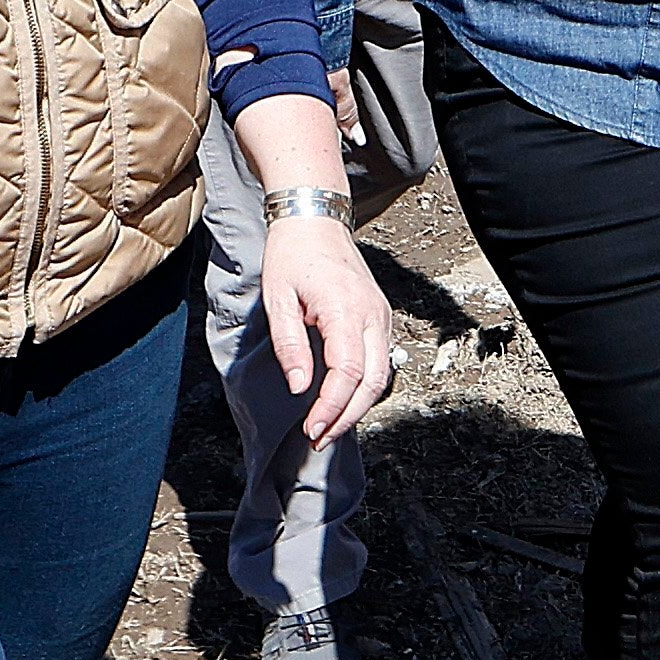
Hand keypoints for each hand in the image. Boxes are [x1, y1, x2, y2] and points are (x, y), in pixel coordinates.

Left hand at [254, 209, 400, 442]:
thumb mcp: (277, 299)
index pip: (348, 371)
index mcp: (345, 308)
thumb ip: (290, 345)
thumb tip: (301, 387)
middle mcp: (372, 314)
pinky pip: (380, 360)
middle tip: (320, 438)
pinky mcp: (379, 317)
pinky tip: (341, 400)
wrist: (316, 221)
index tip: (312, 428)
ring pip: (382, 375)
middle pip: (373, 381)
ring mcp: (380, 315)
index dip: (332, 406)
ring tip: (329, 426)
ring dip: (358, 406)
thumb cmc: (292, 255)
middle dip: (348, 416)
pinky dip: (363, 387)